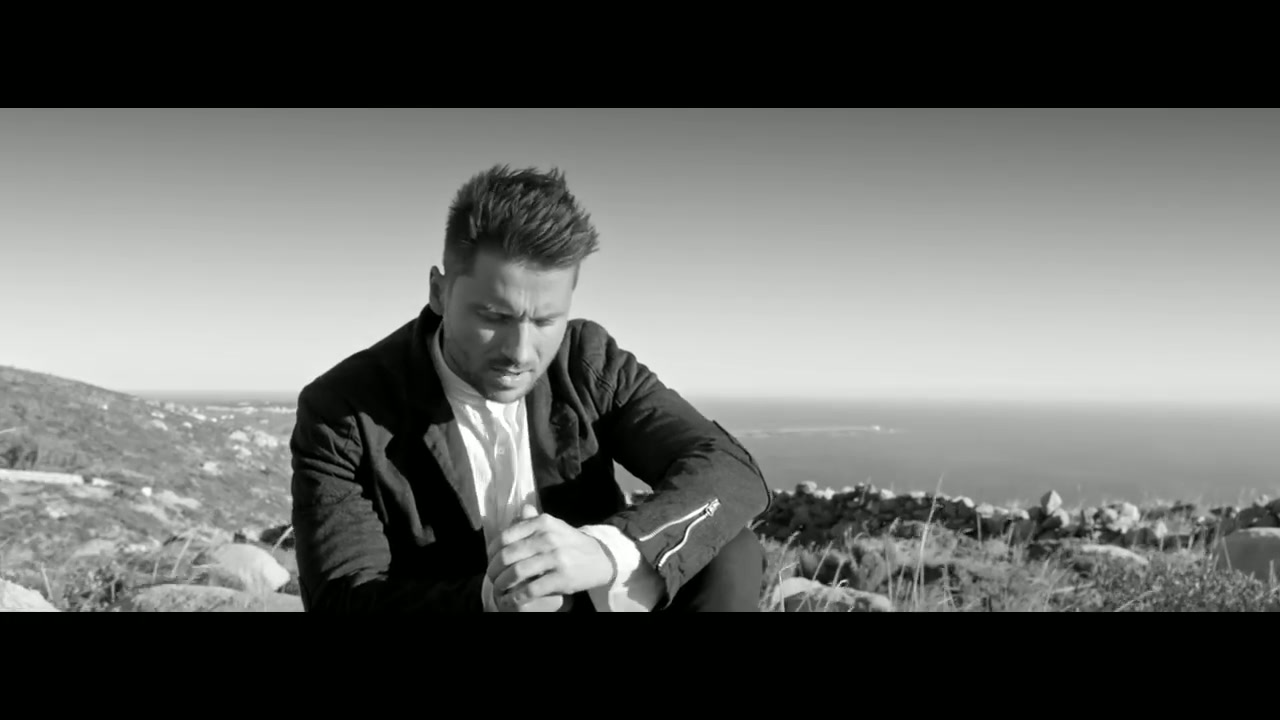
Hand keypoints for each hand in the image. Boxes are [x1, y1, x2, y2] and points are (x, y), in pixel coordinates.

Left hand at [486, 505, 615, 607]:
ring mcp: (556, 558)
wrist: (601, 558)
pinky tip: (510, 600)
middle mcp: (548, 538)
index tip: (490, 560)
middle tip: (491, 577)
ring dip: (502, 584)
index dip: (492, 551)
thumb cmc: (571, 543)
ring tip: (499, 590)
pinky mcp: (562, 578)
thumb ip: (534, 519)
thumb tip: (521, 509)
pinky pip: (531, 589)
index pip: (506, 536)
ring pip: (517, 573)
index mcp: (543, 523)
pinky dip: (516, 597)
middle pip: (508, 555)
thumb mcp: (554, 526)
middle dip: (494, 570)